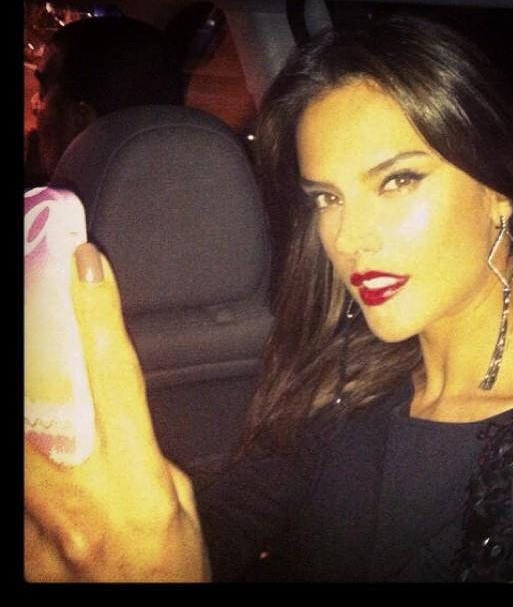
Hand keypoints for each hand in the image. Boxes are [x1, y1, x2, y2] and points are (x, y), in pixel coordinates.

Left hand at [24, 244, 210, 581]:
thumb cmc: (169, 570)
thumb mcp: (178, 501)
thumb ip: (141, 449)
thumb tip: (110, 409)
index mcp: (134, 481)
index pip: (112, 376)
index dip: (96, 313)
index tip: (83, 261)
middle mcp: (74, 494)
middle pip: (38, 387)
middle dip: (33, 326)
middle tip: (33, 274)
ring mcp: (29, 519)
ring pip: (14, 423)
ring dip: (25, 378)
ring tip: (31, 331)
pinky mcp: (10, 537)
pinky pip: (11, 466)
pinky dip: (24, 428)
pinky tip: (39, 416)